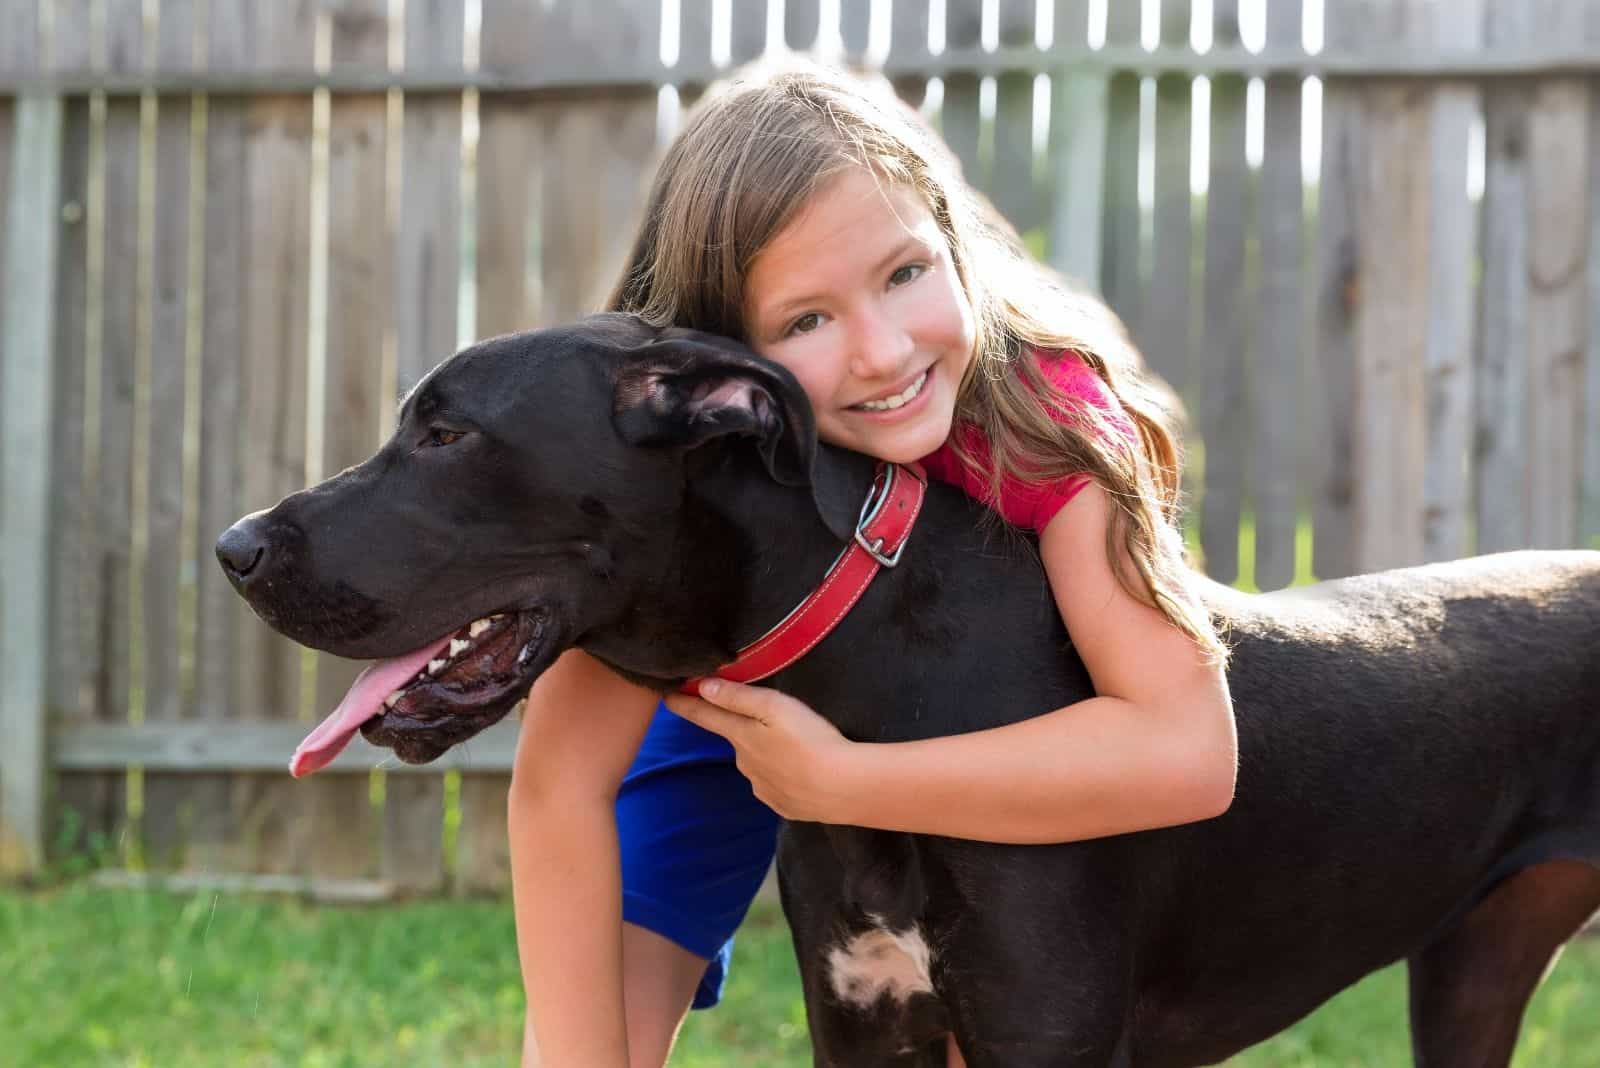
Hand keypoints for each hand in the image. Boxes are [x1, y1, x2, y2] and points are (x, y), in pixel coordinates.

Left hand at [664, 679, 860, 822]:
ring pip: (758, 763)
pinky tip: (805, 772)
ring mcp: (763, 788)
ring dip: (770, 754)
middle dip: (746, 730)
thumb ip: (737, 697)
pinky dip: (785, 776)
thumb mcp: (775, 707)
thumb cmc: (811, 740)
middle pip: (738, 739)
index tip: (667, 697)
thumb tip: (703, 687)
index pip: (705, 716)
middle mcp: (744, 764)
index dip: (685, 704)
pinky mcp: (784, 805)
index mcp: (741, 737)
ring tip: (800, 747)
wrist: (843, 788)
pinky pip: (776, 784)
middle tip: (777, 721)